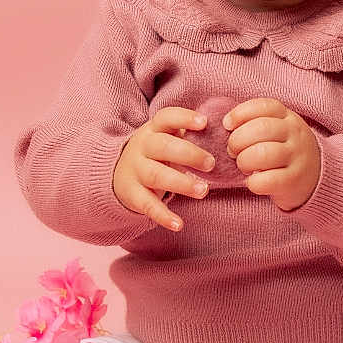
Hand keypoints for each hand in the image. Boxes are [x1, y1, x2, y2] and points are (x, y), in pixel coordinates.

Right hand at [111, 107, 214, 232]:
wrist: (115, 173)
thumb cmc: (154, 153)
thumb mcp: (164, 138)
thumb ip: (187, 134)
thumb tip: (226, 132)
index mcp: (153, 130)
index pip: (166, 118)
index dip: (184, 118)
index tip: (204, 123)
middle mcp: (142, 148)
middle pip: (163, 147)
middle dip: (189, 154)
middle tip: (211, 164)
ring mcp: (136, 171)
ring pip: (157, 175)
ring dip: (181, 183)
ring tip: (203, 190)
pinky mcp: (133, 195)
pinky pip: (147, 205)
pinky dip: (163, 216)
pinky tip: (179, 225)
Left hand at [223, 99, 320, 210]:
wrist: (318, 178)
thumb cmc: (286, 152)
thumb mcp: (279, 130)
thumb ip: (257, 122)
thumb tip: (226, 123)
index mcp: (288, 118)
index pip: (263, 106)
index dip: (240, 113)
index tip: (227, 125)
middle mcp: (295, 134)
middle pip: (260, 128)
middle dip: (237, 140)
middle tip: (233, 151)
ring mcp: (297, 158)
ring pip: (262, 154)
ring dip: (244, 161)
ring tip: (244, 166)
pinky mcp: (294, 181)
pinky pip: (266, 180)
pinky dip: (253, 182)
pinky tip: (254, 182)